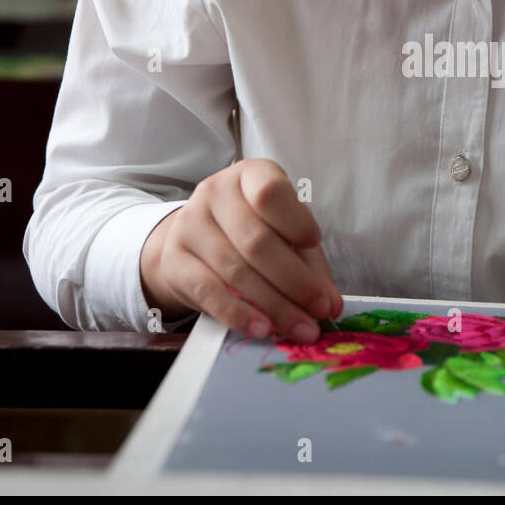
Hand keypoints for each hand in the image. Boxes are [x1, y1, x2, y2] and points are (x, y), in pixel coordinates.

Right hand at [139, 158, 341, 342]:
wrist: (195, 241)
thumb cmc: (252, 231)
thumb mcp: (286, 236)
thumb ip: (310, 267)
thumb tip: (330, 305)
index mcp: (249, 175)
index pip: (269, 193)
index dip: (295, 220)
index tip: (315, 242)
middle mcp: (215, 193)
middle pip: (256, 240)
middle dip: (294, 281)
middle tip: (320, 310)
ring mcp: (189, 225)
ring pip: (235, 270)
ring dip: (274, 305)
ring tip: (302, 328)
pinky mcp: (173, 260)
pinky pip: (208, 291)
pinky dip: (239, 314)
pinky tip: (263, 329)